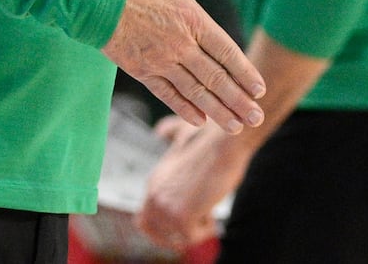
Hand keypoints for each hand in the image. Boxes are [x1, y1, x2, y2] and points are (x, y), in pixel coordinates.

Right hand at [102, 0, 265, 132]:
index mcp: (192, 18)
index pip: (226, 51)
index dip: (244, 71)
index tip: (259, 89)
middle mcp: (181, 44)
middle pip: (215, 78)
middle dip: (238, 100)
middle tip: (257, 117)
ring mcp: (161, 60)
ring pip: (195, 91)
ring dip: (217, 110)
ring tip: (235, 126)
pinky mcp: (141, 70)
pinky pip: (168, 94)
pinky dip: (185, 108)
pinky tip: (200, 120)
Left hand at [137, 118, 253, 249]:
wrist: (224, 142)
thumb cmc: (211, 139)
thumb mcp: (183, 135)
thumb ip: (170, 134)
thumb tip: (159, 130)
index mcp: (154, 181)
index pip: (143, 219)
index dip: (158, 229)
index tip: (176, 231)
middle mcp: (154, 195)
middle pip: (152, 232)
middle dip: (172, 237)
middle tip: (192, 232)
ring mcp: (166, 207)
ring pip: (176, 236)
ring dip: (194, 230)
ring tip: (209, 212)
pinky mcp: (181, 217)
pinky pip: (191, 237)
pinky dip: (206, 230)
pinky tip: (214, 212)